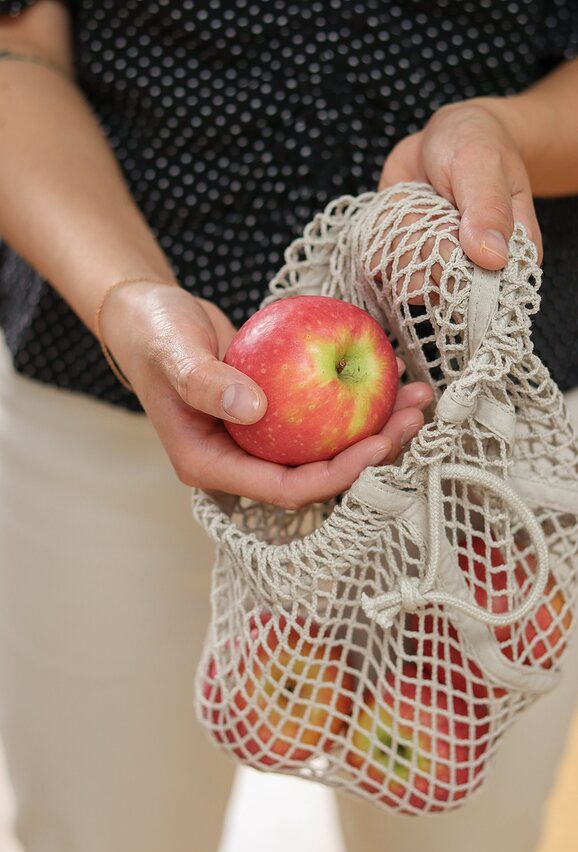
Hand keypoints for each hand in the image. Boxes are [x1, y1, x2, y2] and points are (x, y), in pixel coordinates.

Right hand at [99, 282, 432, 508]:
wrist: (151, 317)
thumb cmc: (153, 334)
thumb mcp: (173, 352)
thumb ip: (204, 382)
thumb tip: (253, 410)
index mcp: (211, 465)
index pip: (284, 489)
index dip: (336, 475)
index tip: (378, 444)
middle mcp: (240, 461)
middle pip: (317, 475)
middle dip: (370, 453)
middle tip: (413, 417)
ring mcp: (258, 440)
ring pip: (325, 448)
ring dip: (374, 427)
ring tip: (416, 396)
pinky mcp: (275, 416)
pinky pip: (321, 418)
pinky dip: (356, 402)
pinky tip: (391, 378)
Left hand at [379, 99, 542, 268]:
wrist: (447, 134)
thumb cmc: (475, 143)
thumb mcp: (482, 164)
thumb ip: (487, 209)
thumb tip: (493, 259)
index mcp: (509, 255)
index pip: (477, 288)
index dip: (452, 259)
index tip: (446, 223)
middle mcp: (473, 269)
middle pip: (436, 284)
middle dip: (423, 239)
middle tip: (434, 202)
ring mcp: (436, 266)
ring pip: (403, 275)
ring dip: (400, 233)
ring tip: (419, 201)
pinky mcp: (406, 259)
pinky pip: (379, 263)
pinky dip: (380, 232)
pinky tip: (399, 208)